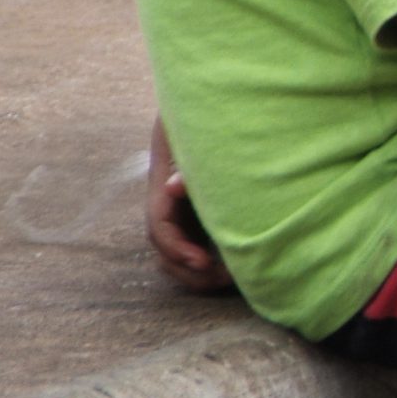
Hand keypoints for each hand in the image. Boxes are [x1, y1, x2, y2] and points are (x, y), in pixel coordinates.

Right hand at [147, 115, 232, 292]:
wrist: (212, 119)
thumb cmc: (206, 129)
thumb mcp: (196, 141)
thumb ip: (190, 164)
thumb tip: (174, 186)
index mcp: (163, 189)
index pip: (159, 228)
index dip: (177, 249)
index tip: (203, 262)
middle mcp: (167, 206)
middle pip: (165, 249)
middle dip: (190, 270)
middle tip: (225, 278)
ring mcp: (181, 214)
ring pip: (177, 253)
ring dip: (198, 272)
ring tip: (233, 277)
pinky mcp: (197, 217)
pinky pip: (195, 247)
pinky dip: (209, 262)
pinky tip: (237, 266)